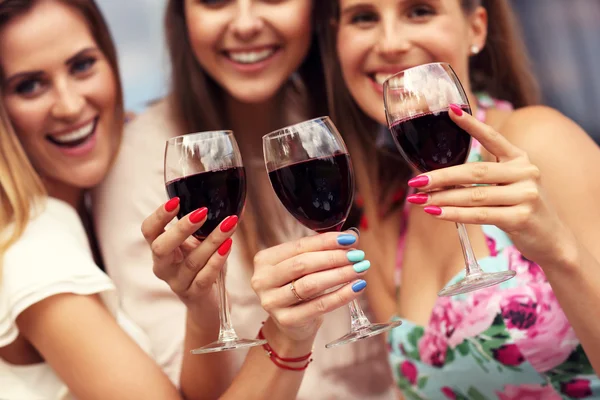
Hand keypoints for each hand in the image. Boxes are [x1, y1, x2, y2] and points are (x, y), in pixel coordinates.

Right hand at [141, 197, 238, 324]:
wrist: (206, 302)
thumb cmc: (201, 265)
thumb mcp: (199, 242)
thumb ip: (208, 224)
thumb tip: (236, 201)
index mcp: (160, 249)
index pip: (149, 231)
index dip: (159, 216)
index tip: (176, 200)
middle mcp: (163, 267)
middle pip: (161, 248)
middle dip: (181, 228)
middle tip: (202, 212)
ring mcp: (177, 282)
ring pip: (191, 262)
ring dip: (211, 240)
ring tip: (228, 224)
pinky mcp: (194, 295)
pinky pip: (204, 277)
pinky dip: (217, 260)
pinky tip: (228, 246)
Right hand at [251, 231, 369, 341]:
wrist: (291, 324)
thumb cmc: (298, 288)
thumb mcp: (305, 267)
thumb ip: (323, 250)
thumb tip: (352, 236)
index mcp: (265, 260)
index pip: (299, 245)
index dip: (327, 241)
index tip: (351, 239)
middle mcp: (263, 280)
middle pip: (303, 264)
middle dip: (334, 258)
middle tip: (357, 255)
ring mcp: (271, 302)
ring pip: (310, 284)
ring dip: (339, 275)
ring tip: (359, 269)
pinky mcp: (286, 320)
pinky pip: (319, 306)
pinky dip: (341, 295)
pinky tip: (357, 287)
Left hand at [405, 105, 574, 265]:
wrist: (552, 240)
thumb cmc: (521, 209)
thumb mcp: (510, 184)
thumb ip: (486, 176)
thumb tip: (439, 178)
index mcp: (519, 159)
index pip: (492, 137)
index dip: (471, 125)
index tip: (450, 111)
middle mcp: (525, 172)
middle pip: (474, 172)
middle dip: (441, 177)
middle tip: (415, 181)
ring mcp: (526, 194)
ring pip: (474, 195)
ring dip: (442, 198)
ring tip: (419, 200)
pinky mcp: (521, 217)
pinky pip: (480, 215)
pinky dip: (454, 214)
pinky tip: (436, 213)